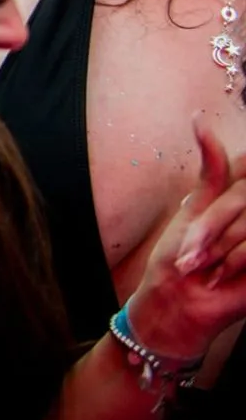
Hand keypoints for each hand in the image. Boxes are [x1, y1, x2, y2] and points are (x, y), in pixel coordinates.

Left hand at [125, 117, 245, 360]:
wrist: (181, 300)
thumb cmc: (180, 253)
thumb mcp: (195, 205)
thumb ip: (212, 166)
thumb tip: (200, 118)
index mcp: (241, 200)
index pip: (239, 176)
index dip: (214, 214)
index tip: (194, 239)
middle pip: (238, 202)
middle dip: (209, 233)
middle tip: (192, 258)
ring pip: (243, 227)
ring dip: (218, 250)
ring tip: (205, 269)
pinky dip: (232, 262)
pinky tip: (220, 278)